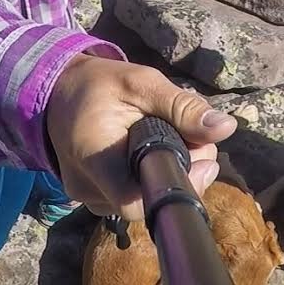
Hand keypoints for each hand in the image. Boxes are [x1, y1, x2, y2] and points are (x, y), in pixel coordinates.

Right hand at [44, 55, 236, 218]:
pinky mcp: (93, 198)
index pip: (140, 201)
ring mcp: (87, 198)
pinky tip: (157, 151)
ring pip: (143, 201)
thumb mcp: (142, 83)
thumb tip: (226, 128)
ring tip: (177, 139)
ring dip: (169, 174)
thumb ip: (182, 107)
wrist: (57, 93)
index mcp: (95, 158)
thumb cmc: (98, 84)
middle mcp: (87, 189)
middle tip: (200, 139)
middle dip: (184, 173)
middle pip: (149, 201)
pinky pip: (132, 197)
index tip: (204, 159)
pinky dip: (150, 178)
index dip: (180, 186)